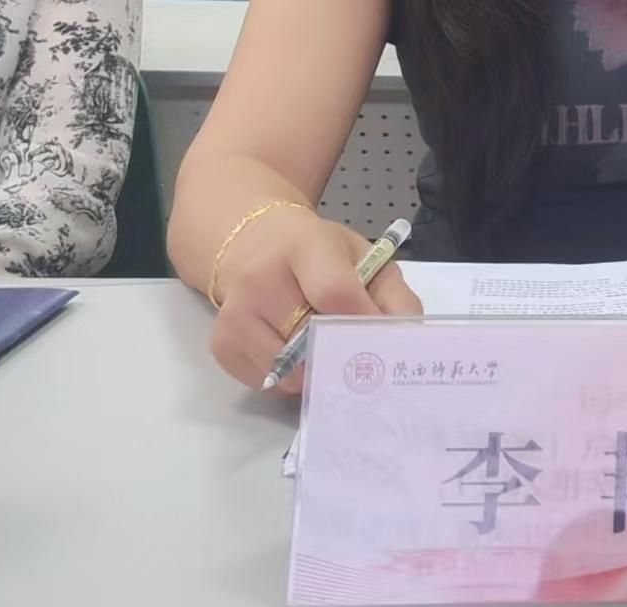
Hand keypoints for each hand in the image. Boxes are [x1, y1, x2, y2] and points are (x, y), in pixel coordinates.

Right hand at [207, 206, 423, 393]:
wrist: (252, 244)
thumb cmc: (318, 253)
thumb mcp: (364, 257)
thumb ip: (394, 296)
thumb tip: (404, 341)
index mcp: (303, 245)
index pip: (334, 293)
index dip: (364, 324)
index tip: (387, 343)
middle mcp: (259, 278)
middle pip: (310, 339)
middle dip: (344, 354)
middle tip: (362, 355)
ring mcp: (235, 314)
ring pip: (290, 371)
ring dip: (317, 370)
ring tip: (325, 347)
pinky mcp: (221, 345)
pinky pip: (268, 383)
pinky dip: (291, 378)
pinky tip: (296, 351)